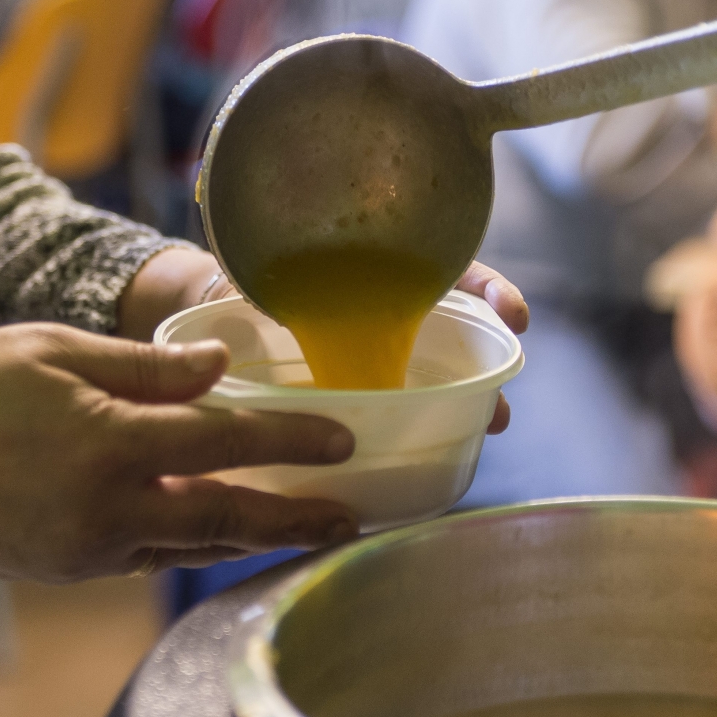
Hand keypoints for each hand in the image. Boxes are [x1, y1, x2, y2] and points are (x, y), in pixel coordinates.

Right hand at [0, 327, 358, 579]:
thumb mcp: (48, 351)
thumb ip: (142, 365)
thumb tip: (218, 368)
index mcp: (108, 444)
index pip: (226, 442)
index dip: (293, 442)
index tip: (344, 442)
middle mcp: (108, 509)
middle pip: (228, 517)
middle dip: (296, 519)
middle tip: (352, 518)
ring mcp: (87, 550)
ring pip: (191, 543)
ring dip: (251, 534)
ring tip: (302, 524)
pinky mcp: (67, 568)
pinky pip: (148, 554)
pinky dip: (191, 539)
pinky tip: (217, 524)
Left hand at [124, 248, 530, 432]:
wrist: (212, 309)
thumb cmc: (241, 277)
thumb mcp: (256, 268)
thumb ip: (249, 280)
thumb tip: (203, 305)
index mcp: (376, 267)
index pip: (448, 268)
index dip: (489, 291)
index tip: (513, 316)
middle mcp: (388, 308)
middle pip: (456, 326)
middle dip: (489, 361)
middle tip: (501, 397)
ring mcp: (379, 352)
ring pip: (439, 370)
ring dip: (472, 397)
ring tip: (490, 424)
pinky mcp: (361, 389)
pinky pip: (403, 405)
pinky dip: (429, 425)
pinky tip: (436, 450)